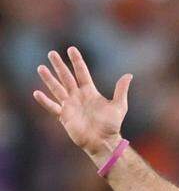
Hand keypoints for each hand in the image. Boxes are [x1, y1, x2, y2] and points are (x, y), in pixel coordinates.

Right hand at [33, 46, 132, 162]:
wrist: (104, 141)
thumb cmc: (112, 125)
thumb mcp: (119, 106)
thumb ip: (121, 90)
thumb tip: (129, 75)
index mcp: (90, 92)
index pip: (82, 73)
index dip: (77, 61)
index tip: (71, 49)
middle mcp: (78, 96)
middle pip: (67, 78)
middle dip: (60, 66)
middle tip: (52, 53)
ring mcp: (70, 106)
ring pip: (57, 89)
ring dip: (49, 79)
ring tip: (41, 68)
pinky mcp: (64, 117)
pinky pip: (52, 107)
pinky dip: (44, 101)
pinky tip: (36, 93)